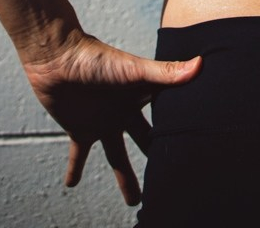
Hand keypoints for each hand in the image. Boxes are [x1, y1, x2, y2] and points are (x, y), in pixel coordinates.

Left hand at [23, 30, 201, 205]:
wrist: (59, 59)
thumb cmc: (98, 58)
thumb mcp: (135, 69)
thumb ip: (166, 72)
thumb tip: (201, 64)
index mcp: (142, 97)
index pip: (165, 118)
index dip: (178, 131)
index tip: (195, 147)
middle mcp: (125, 113)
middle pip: (144, 141)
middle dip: (156, 157)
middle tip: (168, 178)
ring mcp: (104, 123)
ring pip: (117, 156)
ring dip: (124, 178)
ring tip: (134, 201)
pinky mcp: (80, 130)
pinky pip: (79, 155)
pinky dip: (75, 169)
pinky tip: (71, 184)